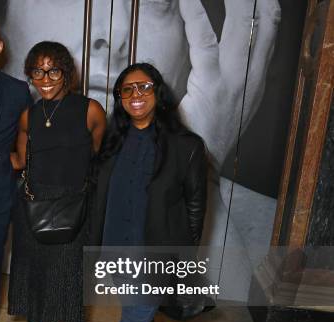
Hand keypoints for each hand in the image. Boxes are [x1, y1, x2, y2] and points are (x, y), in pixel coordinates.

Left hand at [177, 0, 280, 169]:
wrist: (203, 160)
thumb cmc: (212, 130)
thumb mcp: (236, 100)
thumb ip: (240, 74)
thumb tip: (235, 51)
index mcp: (258, 75)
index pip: (271, 27)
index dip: (266, 2)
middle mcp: (253, 73)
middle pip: (263, 18)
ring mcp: (234, 77)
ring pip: (241, 23)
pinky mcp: (212, 83)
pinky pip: (204, 41)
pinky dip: (196, 15)